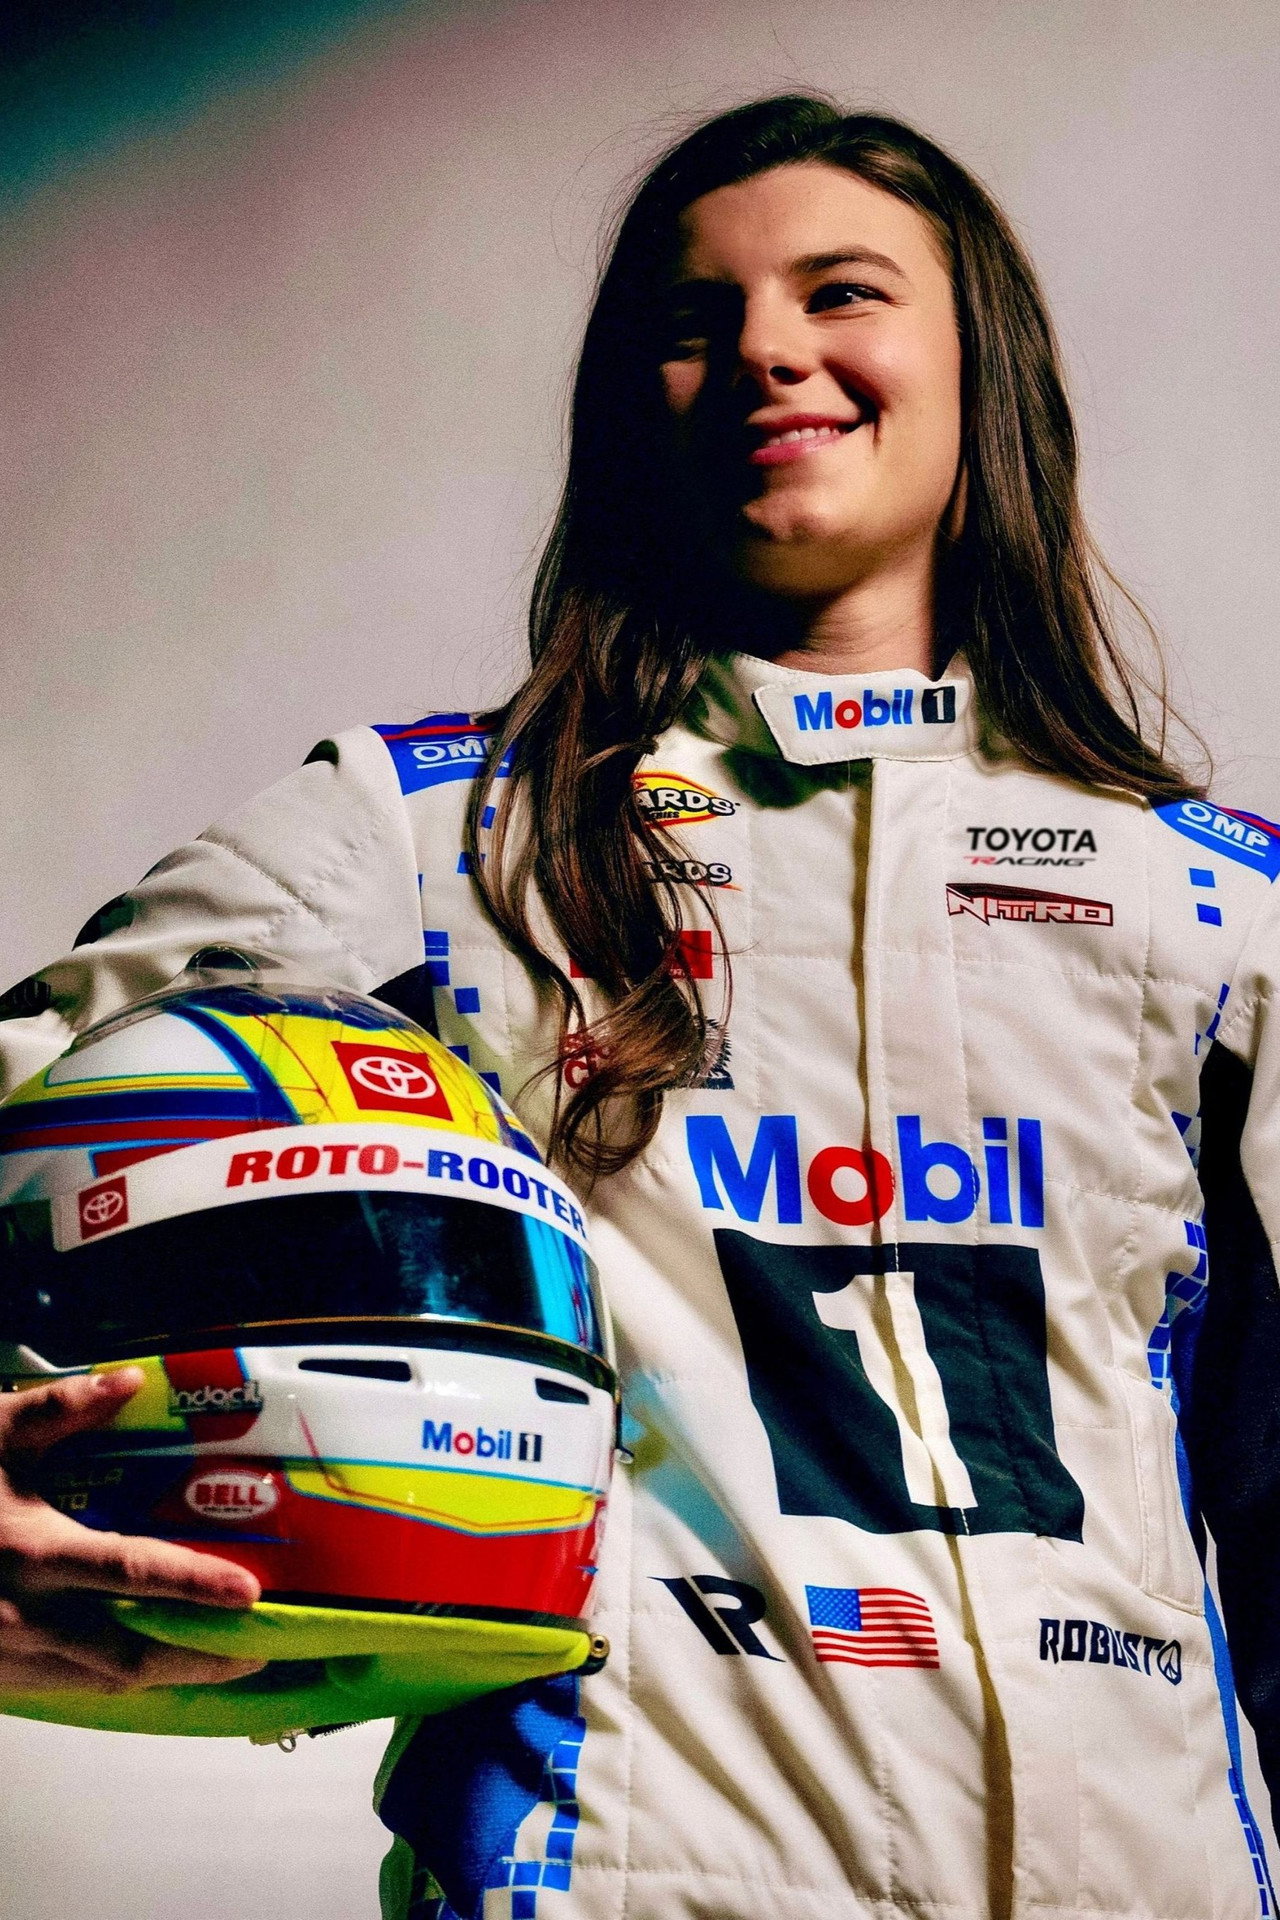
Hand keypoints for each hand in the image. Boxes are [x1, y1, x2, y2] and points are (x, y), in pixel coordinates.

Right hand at [0, 1367, 264, 1692]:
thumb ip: (60, 1410)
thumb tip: (130, 1383)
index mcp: (33, 1551)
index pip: (129, 1572)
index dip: (192, 1584)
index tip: (248, 1593)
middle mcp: (25, 1616)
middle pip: (130, 1654)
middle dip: (200, 1659)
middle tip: (258, 1650)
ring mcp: (10, 1655)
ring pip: (105, 1682)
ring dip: (168, 1676)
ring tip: (226, 1663)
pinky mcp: (1, 1674)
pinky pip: (73, 1686)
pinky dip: (120, 1678)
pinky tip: (154, 1662)